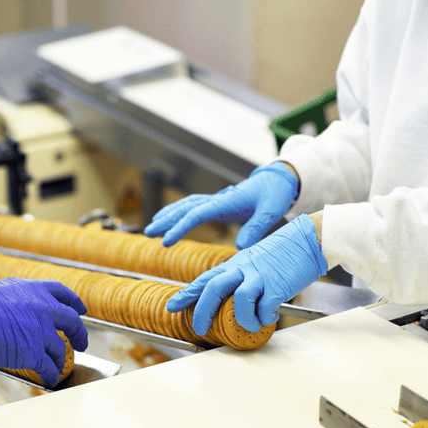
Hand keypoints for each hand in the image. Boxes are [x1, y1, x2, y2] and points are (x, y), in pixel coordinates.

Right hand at [0, 278, 87, 386]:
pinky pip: (50, 367)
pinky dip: (52, 375)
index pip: (62, 294)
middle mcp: (43, 308)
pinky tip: (50, 379)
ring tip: (60, 365)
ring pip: (61, 349)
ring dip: (62, 359)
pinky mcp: (34, 353)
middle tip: (81, 342)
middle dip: (79, 334)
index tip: (80, 309)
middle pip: (72, 322)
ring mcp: (41, 331)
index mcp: (33, 290)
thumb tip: (17, 313)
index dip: (74, 303)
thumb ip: (16, 302)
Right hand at [144, 161, 297, 248]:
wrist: (279, 180)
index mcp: (227, 201)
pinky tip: (168, 221)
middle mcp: (217, 199)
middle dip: (165, 221)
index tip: (166, 242)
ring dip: (168, 216)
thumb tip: (241, 247)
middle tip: (148, 233)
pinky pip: (192, 208)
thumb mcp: (271, 211)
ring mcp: (216, 200)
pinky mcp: (217, 204)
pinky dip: (178, 214)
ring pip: (186, 206)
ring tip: (151, 228)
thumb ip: (256, 228)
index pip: (197, 214)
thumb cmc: (275, 194)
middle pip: (185, 208)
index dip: (180, 228)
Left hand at [166, 215, 327, 333]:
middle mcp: (243, 269)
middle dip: (202, 312)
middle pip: (213, 289)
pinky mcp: (278, 285)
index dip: (187, 294)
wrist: (310, 238)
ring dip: (243, 320)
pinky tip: (270, 318)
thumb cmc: (283, 252)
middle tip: (200, 329)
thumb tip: (231, 300)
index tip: (172, 306)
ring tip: (249, 327)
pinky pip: (265, 308)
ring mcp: (260, 276)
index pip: (205, 279)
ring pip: (239, 301)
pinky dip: (265, 318)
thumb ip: (240, 277)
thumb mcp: (254, 260)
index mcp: (235, 264)